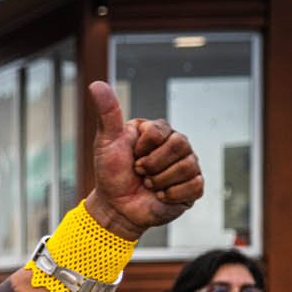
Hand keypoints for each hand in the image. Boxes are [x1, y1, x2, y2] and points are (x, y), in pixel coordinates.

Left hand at [83, 81, 202, 239]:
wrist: (115, 207)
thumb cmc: (110, 173)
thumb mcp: (105, 142)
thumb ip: (107, 113)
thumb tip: (96, 84)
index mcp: (159, 131)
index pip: (162, 131)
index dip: (143, 148)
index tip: (132, 156)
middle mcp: (177, 145)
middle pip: (180, 145)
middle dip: (152, 165)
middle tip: (140, 172)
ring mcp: (188, 165)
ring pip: (187, 166)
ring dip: (160, 181)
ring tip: (149, 185)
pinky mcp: (193, 187)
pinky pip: (194, 186)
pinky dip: (171, 194)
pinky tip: (160, 196)